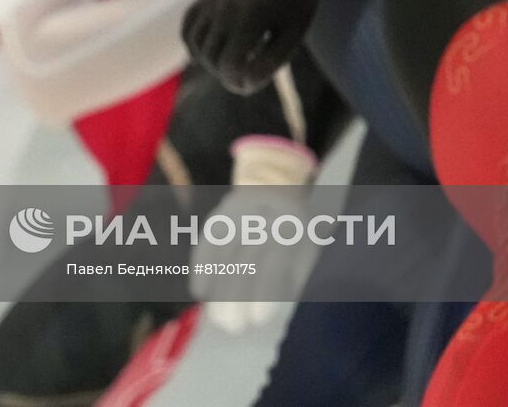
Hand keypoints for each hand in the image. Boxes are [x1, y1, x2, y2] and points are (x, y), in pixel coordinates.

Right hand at [182, 0, 339, 93]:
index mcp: (250, 19)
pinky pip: (187, 27)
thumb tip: (244, 85)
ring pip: (196, 45)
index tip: (252, 82)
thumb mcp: (293, 33)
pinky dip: (193, 44)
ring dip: (210, 61)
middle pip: (211, 59)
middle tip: (246, 74)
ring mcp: (212, 1)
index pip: (230, 66)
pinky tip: (207, 53)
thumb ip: (271, 62)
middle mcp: (225, 9)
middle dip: (226, 74)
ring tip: (231, 62)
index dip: (239, 82)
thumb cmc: (295, 0)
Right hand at [192, 136, 316, 332]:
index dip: (266, 293)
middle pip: (245, 261)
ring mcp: (238, 213)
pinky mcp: (221, 213)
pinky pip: (207, 240)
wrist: (276, 178)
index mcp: (291, 226)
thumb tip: (283, 303)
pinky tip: (200, 291)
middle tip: (233, 328)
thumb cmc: (294, 222)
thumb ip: (296, 273)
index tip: (259, 321)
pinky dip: (201, 265)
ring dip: (218, 288)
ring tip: (216, 318)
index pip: (275, 263)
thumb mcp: (307, 245)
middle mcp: (262, 217)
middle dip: (236, 297)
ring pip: (224, 253)